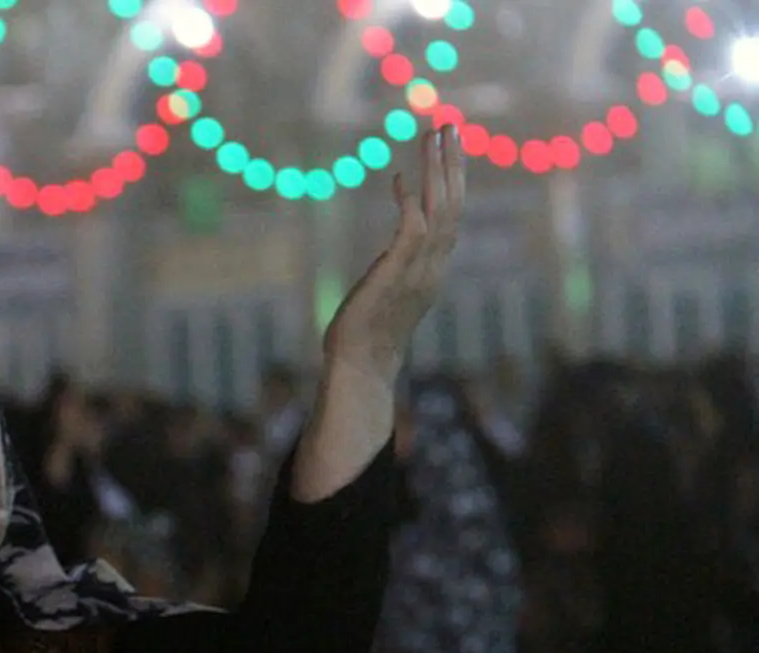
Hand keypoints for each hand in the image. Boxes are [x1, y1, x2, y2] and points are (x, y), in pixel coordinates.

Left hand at [324, 126, 464, 381]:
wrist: (359, 367)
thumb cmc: (366, 339)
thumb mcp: (388, 297)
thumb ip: (396, 274)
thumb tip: (392, 263)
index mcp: (432, 271)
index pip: (451, 217)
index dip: (453, 182)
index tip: (449, 150)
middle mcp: (433, 268)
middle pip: (454, 205)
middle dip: (453, 163)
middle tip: (451, 125)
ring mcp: (418, 271)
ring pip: (440, 210)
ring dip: (438, 170)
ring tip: (435, 135)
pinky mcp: (396, 273)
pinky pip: (411, 229)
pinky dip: (408, 202)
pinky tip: (400, 177)